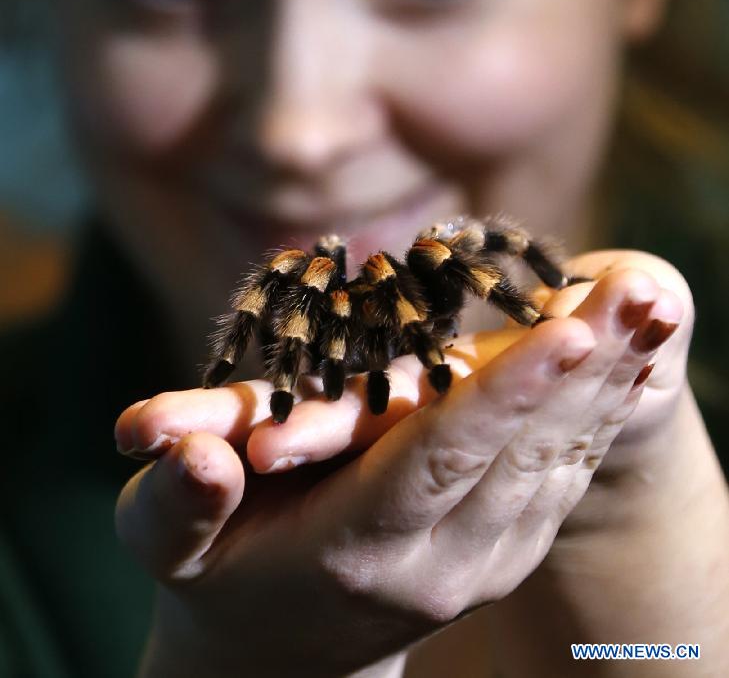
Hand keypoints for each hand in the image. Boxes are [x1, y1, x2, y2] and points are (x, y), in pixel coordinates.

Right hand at [115, 255, 683, 675]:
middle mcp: (437, 563)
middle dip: (587, 369)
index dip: (501, 394)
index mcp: (355, 546)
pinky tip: (628, 358)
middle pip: (524, 454)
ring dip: (608, 385)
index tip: (567, 330)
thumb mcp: (168, 541)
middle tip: (643, 291)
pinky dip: (600, 414)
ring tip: (651, 306)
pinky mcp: (503, 554)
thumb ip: (179, 497)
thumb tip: (192, 450)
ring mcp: (481, 565)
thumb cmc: (216, 572)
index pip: (441, 458)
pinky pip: (562, 478)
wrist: (277, 654)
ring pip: (560, 463)